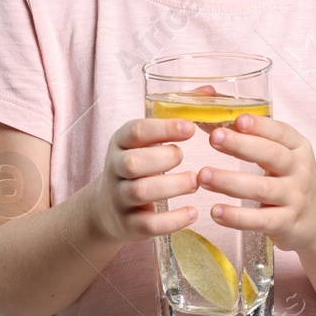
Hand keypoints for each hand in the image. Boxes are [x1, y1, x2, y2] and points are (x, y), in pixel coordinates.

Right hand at [87, 117, 199, 243]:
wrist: (106, 208)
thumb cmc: (140, 165)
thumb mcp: (148, 140)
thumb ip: (177, 114)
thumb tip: (209, 90)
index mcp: (121, 142)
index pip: (136, 131)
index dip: (163, 129)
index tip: (190, 128)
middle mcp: (116, 169)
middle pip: (133, 163)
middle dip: (163, 159)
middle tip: (185, 158)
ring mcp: (119, 198)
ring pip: (141, 192)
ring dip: (172, 186)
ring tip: (195, 181)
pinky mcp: (128, 224)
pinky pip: (148, 224)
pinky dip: (173, 220)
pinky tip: (193, 212)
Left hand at [197, 113, 315, 255]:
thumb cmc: (292, 180)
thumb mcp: (284, 156)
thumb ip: (254, 140)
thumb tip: (211, 121)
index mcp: (298, 148)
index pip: (281, 132)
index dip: (260, 125)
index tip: (238, 120)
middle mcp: (299, 171)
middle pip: (271, 155)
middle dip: (242, 145)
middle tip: (214, 138)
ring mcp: (294, 198)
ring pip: (261, 188)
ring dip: (230, 182)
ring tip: (203, 176)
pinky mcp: (285, 223)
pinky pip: (259, 220)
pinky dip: (236, 216)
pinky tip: (216, 211)